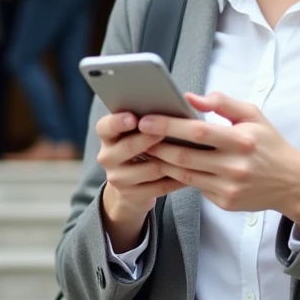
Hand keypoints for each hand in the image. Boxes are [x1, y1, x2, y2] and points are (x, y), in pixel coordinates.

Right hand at [96, 111, 185, 251]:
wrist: (131, 186)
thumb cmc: (141, 148)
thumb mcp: (135, 133)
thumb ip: (147, 119)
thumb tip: (178, 102)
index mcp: (108, 136)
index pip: (105, 126)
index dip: (118, 122)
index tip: (134, 118)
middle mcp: (107, 157)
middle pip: (127, 147)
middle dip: (148, 138)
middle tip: (165, 131)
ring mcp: (118, 179)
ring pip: (150, 168)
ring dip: (172, 160)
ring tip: (191, 151)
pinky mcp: (132, 196)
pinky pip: (161, 187)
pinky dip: (179, 178)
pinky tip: (194, 171)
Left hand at [141, 92, 299, 231]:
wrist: (291, 183)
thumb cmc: (269, 144)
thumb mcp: (253, 115)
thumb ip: (223, 103)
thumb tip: (191, 97)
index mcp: (242, 140)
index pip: (198, 131)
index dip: (169, 125)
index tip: (146, 119)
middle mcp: (235, 166)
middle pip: (184, 156)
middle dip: (156, 145)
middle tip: (137, 135)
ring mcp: (229, 187)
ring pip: (184, 174)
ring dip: (161, 161)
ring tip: (146, 148)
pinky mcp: (225, 202)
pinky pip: (195, 187)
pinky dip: (178, 175)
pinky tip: (167, 164)